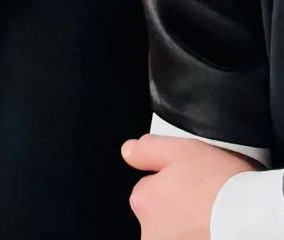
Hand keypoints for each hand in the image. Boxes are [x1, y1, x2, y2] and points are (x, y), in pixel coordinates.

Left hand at [123, 134, 259, 238]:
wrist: (253, 219)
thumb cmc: (220, 185)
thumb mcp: (180, 150)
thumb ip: (148, 150)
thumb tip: (128, 152)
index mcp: (143, 201)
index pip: (149, 192)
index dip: (173, 186)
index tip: (193, 185)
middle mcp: (150, 232)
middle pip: (162, 217)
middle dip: (179, 211)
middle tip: (205, 204)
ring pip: (177, 233)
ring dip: (190, 229)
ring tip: (213, 220)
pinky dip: (202, 235)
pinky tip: (214, 230)